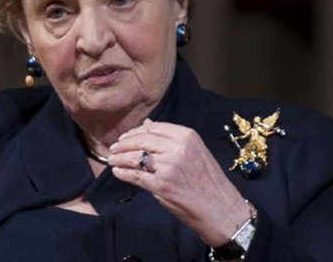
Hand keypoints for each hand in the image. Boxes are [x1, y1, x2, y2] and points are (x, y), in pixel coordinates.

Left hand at [108, 119, 250, 246]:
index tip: (125, 137)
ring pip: (135, 156)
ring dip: (119, 158)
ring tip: (112, 160)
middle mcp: (178, 148)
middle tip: (114, 148)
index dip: (135, 132)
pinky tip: (117, 172)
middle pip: (141, 140)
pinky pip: (135, 175)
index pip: (153, 128)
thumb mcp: (195, 151)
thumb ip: (171, 138)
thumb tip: (147, 123)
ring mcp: (169, 166)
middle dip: (124, 144)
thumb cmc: (208, 181)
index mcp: (187, 136)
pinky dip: (122, 173)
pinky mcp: (161, 185)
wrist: (221, 208)